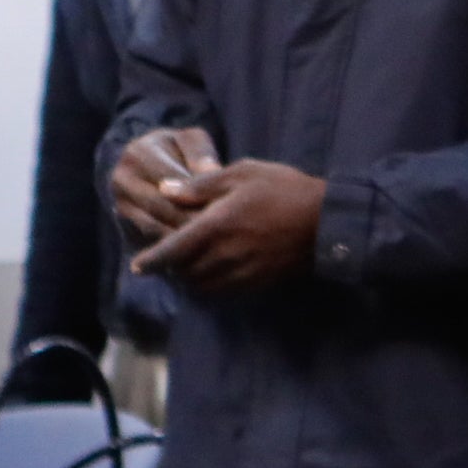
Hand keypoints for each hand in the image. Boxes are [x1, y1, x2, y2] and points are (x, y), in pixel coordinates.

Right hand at [111, 127, 223, 240]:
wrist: (151, 167)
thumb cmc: (180, 152)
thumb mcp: (191, 141)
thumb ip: (201, 154)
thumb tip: (212, 172)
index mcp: (138, 153)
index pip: (170, 179)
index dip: (199, 194)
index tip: (227, 206)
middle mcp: (122, 180)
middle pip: (160, 207)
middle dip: (193, 219)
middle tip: (225, 231)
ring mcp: (120, 206)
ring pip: (154, 229)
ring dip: (184, 239)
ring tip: (216, 243)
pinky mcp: (125, 228)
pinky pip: (151, 243)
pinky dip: (174, 249)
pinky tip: (199, 252)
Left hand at [128, 159, 326, 295]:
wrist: (329, 222)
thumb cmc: (285, 190)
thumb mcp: (242, 174)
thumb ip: (201, 186)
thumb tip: (166, 191)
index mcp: (216, 226)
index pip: (172, 251)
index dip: (152, 261)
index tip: (139, 266)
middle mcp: (224, 255)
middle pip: (183, 274)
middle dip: (171, 271)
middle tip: (166, 264)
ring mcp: (242, 272)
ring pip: (202, 288)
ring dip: (189, 283)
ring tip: (186, 273)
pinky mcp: (258, 283)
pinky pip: (224, 294)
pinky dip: (211, 290)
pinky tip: (213, 278)